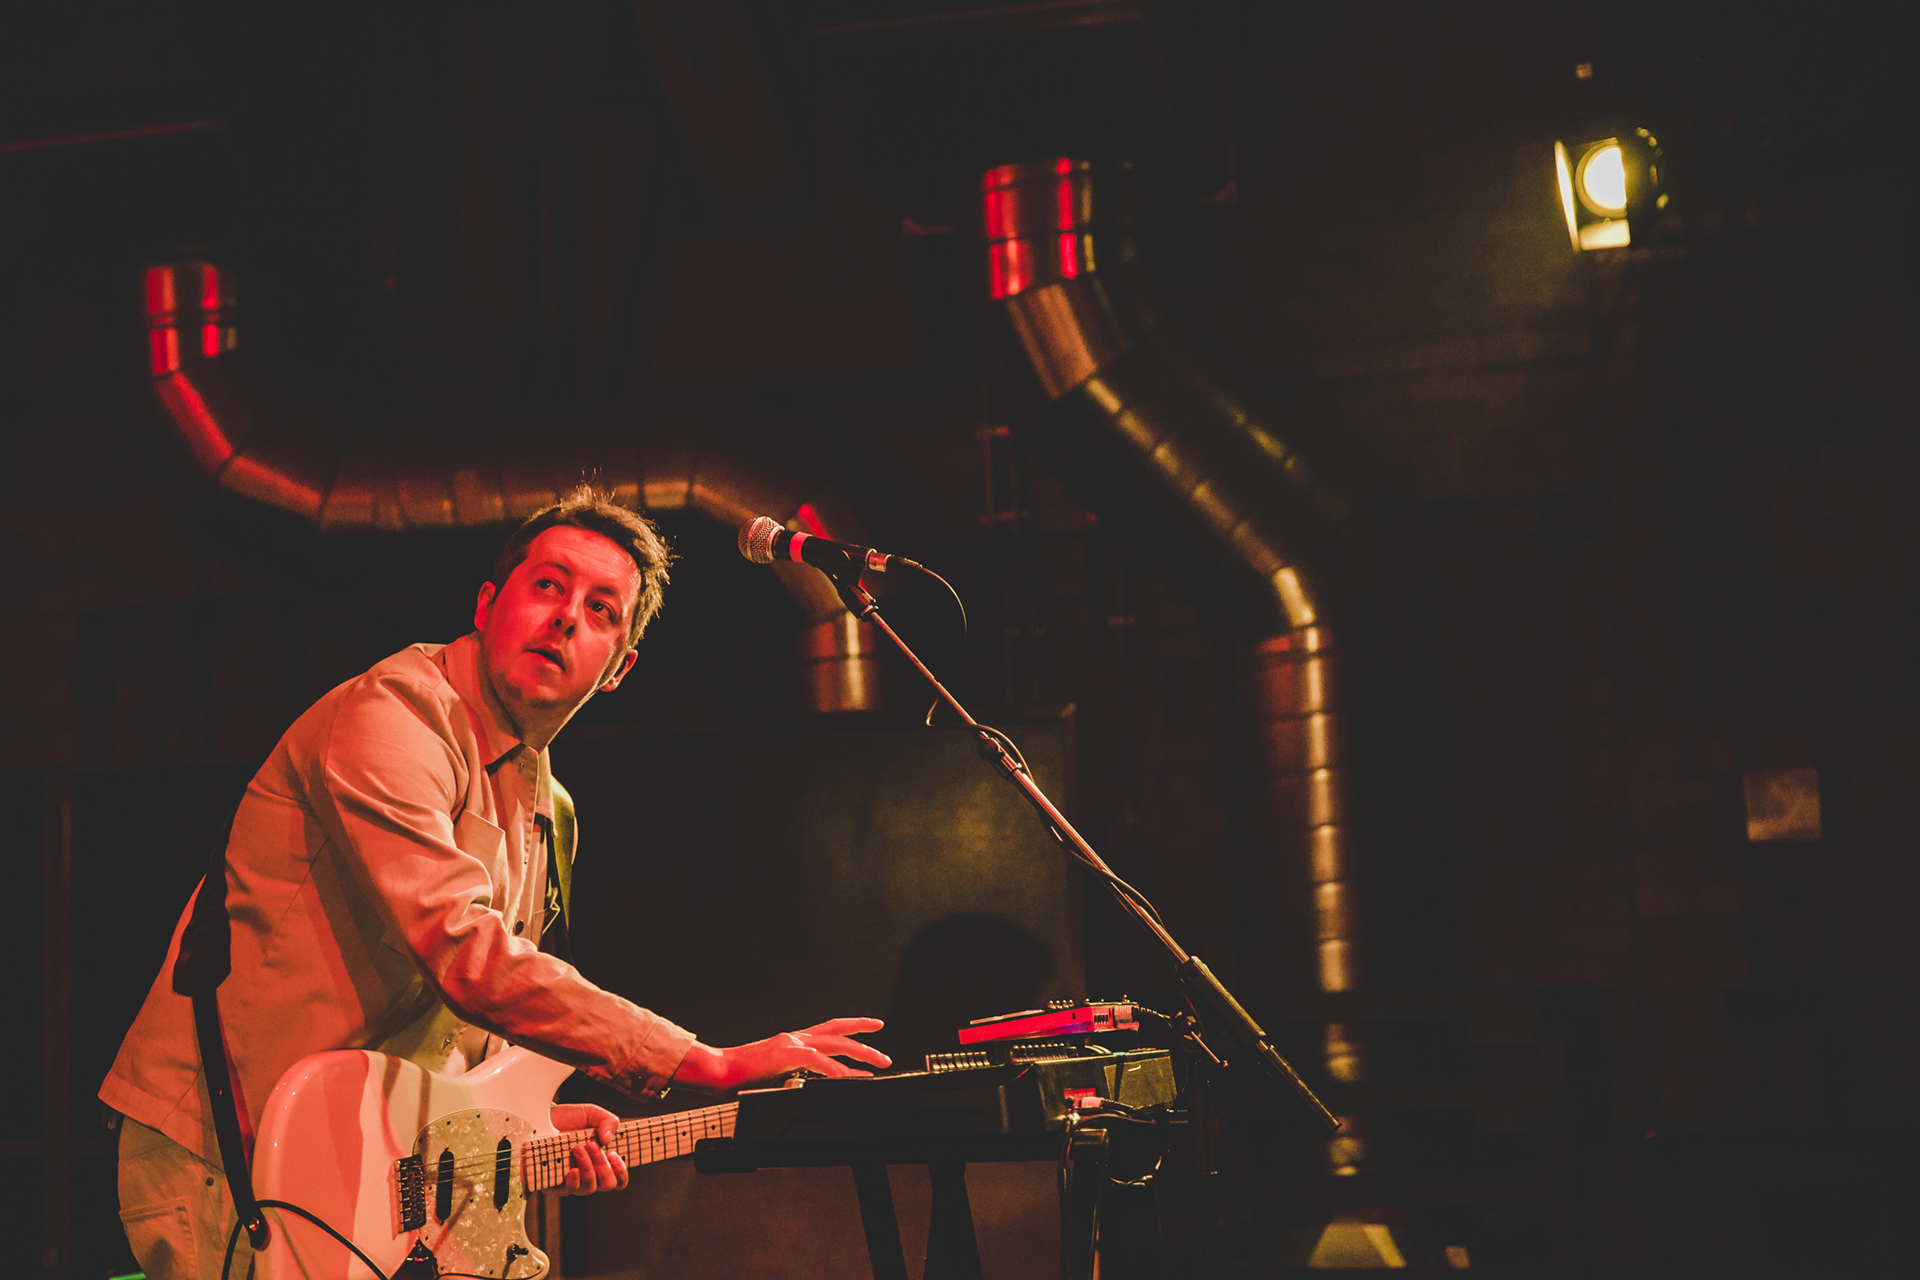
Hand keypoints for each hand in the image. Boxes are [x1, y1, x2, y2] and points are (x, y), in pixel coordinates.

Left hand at [548, 1103, 628, 1194]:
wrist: (541, 1118)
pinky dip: (574, 1181)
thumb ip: (609, 1121)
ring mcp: (571, 1181)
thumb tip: (609, 1139)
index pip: (618, 1179)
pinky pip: (568, 1191)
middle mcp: (588, 1174)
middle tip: (592, 1145)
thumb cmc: (567, 1119)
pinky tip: (573, 1169)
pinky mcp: (553, 1185)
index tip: (613, 1154)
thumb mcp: (592, 1114)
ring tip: (578, 1148)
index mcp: (601, 1161)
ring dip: (588, 1168)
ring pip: (589, 1188)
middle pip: (607, 1185)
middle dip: (603, 1166)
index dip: (621, 1171)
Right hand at [670, 1017, 889, 1091]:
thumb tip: (803, 1084)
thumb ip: (790, 1074)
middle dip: (865, 1042)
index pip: (828, 1029)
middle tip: (885, 1055)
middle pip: (838, 1033)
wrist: (717, 1070)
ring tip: (878, 1064)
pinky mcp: (787, 1055)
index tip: (871, 1030)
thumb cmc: (738, 1075)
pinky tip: (849, 1077)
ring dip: (860, 1054)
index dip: (852, 1027)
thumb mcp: (771, 1073)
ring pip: (836, 1044)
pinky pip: (819, 1062)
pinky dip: (836, 1070)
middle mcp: (794, 1037)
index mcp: (791, 1040)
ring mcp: (791, 1043)